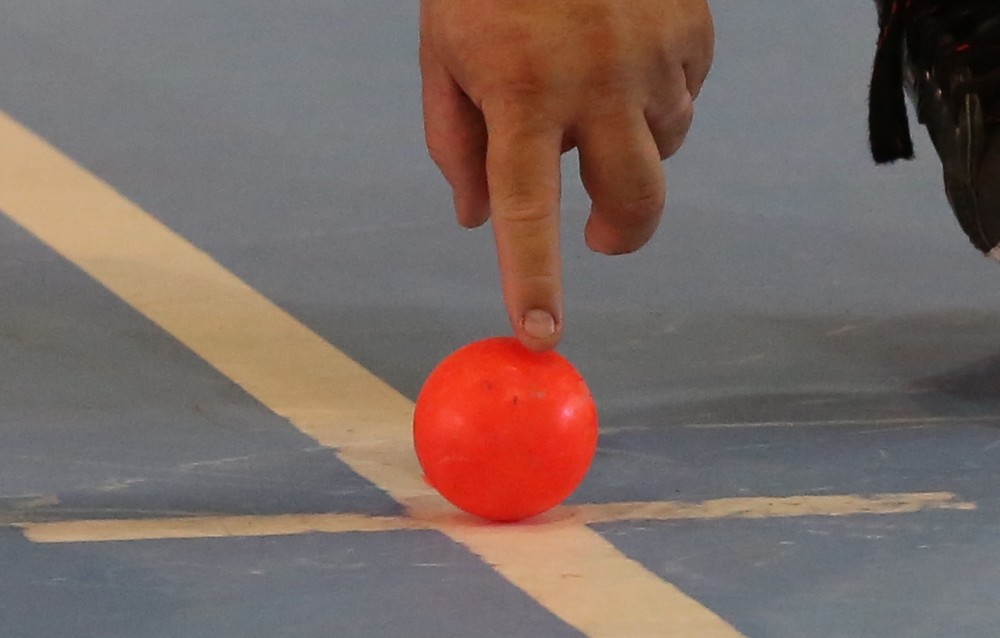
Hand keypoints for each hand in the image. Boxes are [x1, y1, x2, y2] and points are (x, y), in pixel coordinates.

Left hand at [420, 0, 713, 349]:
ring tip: (593, 84)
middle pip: (632, 201)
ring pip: (662, 145)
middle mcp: (594, 80)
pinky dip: (656, 94)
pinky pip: (685, 94)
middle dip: (620, 232)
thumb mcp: (446, 52)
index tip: (541, 332)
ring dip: (629, 140)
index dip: (533, 278)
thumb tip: (476, 221)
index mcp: (519, 91)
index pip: (526, 210)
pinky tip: (626, 52)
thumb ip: (455, 143)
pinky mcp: (693, 28)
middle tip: (599, 231)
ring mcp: (652, 54)